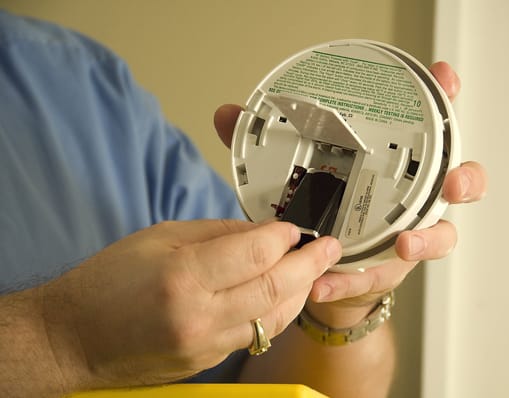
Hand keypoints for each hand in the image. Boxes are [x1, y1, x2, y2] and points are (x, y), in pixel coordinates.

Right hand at [40, 220, 340, 391]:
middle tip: (329, 247)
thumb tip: (263, 232)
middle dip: (310, 264)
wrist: (72, 339)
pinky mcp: (207, 362)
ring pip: (274, 318)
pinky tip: (281, 294)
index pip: (255, 253)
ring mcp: (206, 346)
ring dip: (300, 291)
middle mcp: (200, 316)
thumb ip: (217, 233)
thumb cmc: (107, 281)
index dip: (283, 236)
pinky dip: (275, 312)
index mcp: (183, 276)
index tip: (295, 227)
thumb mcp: (159, 238)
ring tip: (313, 269)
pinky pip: (254, 335)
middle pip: (275, 288)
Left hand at [213, 61, 486, 327]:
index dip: (446, 99)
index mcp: (395, 162)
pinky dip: (357, 280)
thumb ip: (265, 146)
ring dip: (428, 239)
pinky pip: (387, 276)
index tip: (446, 78)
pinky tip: (328, 283)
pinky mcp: (390, 270)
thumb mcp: (297, 175)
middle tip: (452, 181)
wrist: (330, 271)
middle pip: (461, 179)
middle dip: (464, 176)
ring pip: (442, 233)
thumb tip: (227, 115)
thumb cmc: (322, 212)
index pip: (431, 126)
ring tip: (403, 245)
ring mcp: (411, 233)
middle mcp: (414, 196)